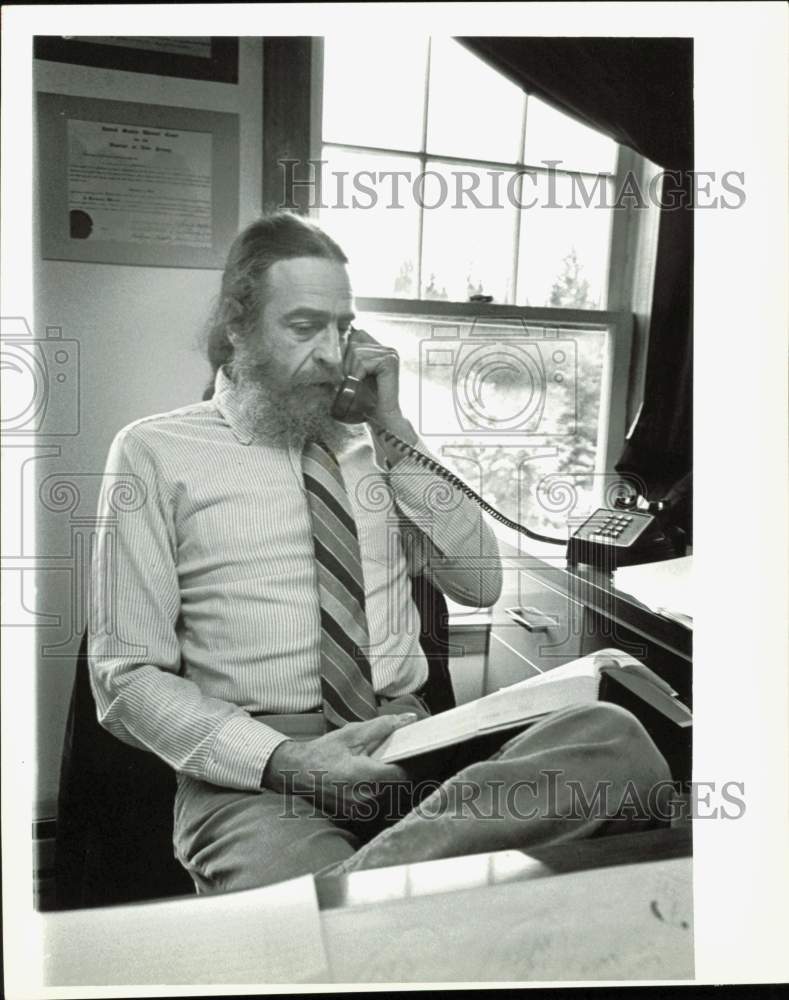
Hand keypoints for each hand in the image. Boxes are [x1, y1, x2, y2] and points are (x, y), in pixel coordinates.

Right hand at [262, 713, 416, 810]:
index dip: (413, 762)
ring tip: (382, 765)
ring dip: (392, 781)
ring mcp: (361, 811)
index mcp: (365, 778)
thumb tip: (409, 719)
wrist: (296, 772)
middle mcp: (365, 799)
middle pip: (400, 786)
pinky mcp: (357, 815)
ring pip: (391, 796)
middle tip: (396, 754)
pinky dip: (380, 790)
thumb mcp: (352, 734)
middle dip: (401, 769)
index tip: (414, 751)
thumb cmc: (323, 752)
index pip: (404, 775)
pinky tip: (371, 777)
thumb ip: (383, 726)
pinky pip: (379, 803)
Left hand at [346, 328, 416, 441]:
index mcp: (379, 348)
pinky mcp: (390, 361)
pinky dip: (357, 374)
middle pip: (354, 340)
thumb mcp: (351, 374)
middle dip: (347, 362)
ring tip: (358, 384)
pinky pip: (362, 361)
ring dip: (352, 370)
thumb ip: (344, 358)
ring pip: (356, 351)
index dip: (346, 352)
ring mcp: (390, 353)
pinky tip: (363, 385)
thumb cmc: (364, 400)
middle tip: (354, 381)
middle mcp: (386, 348)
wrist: (381, 419)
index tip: (348, 373)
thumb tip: (323, 345)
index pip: (355, 335)